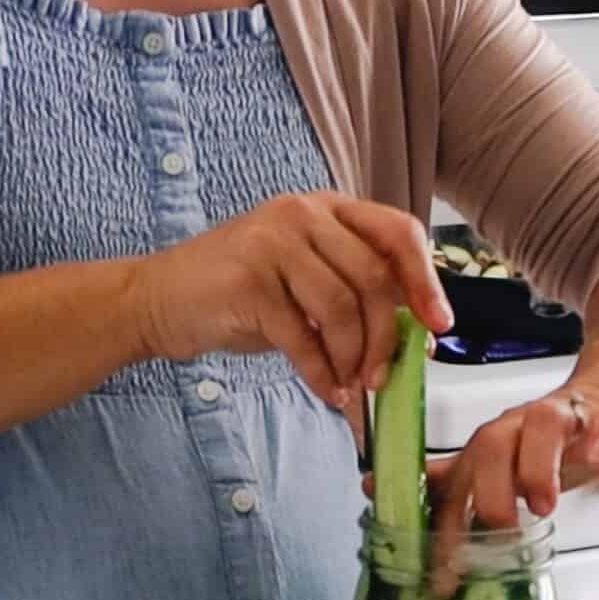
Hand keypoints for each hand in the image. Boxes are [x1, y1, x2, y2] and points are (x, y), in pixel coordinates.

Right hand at [127, 192, 452, 407]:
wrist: (160, 300)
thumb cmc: (240, 296)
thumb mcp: (306, 282)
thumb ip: (355, 293)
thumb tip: (416, 335)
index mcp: (326, 209)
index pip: (396, 232)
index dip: (425, 280)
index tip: (439, 324)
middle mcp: (302, 214)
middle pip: (373, 277)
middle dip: (386, 337)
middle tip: (382, 378)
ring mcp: (272, 242)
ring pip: (341, 308)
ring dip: (353, 358)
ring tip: (350, 387)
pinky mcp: (247, 280)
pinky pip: (302, 336)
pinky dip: (321, 373)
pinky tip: (327, 390)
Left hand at [429, 361, 598, 590]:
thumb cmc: (560, 439)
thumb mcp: (505, 467)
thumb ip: (456, 485)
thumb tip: (396, 502)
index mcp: (495, 446)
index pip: (458, 481)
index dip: (447, 522)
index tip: (445, 565)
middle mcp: (524, 427)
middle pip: (492, 444)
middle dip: (490, 491)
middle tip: (501, 530)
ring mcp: (570, 415)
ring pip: (545, 423)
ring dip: (538, 466)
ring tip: (544, 505)